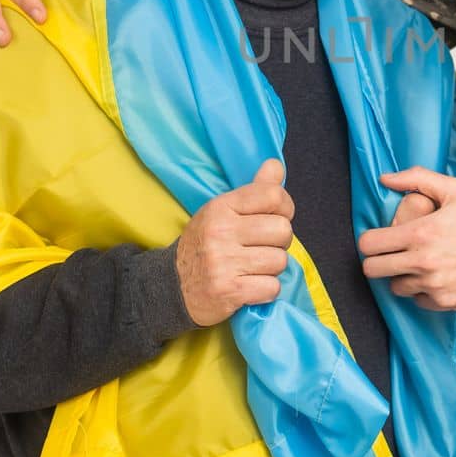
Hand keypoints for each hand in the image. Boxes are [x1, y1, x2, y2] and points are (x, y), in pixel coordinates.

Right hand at [175, 159, 294, 327]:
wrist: (171, 287)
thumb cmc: (203, 245)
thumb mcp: (221, 212)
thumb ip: (253, 190)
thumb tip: (276, 165)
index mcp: (220, 207)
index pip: (273, 195)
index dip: (285, 208)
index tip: (275, 218)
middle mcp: (221, 232)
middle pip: (283, 230)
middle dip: (279, 242)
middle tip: (262, 248)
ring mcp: (223, 263)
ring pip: (280, 261)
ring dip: (271, 268)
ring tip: (252, 268)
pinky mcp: (229, 292)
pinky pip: (272, 288)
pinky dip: (266, 290)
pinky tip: (249, 286)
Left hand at [359, 168, 455, 310]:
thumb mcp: (455, 190)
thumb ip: (416, 179)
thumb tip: (385, 179)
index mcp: (421, 233)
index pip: (369, 245)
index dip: (370, 241)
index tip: (379, 239)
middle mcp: (423, 262)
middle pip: (373, 270)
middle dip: (378, 260)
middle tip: (392, 253)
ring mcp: (433, 285)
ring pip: (394, 287)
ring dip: (401, 276)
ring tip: (418, 264)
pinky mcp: (444, 302)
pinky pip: (417, 300)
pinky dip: (421, 291)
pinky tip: (435, 276)